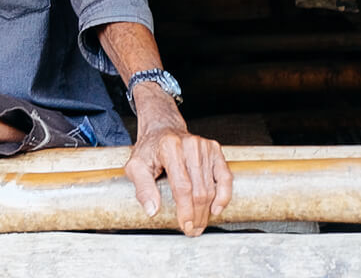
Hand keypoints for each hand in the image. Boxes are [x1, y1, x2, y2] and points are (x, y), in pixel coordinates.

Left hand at [123, 87, 231, 236]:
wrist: (162, 129)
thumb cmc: (149, 150)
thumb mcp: (136, 166)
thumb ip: (142, 188)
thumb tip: (152, 210)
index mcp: (169, 147)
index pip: (182, 186)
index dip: (185, 210)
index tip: (185, 225)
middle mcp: (190, 145)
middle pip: (199, 189)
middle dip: (197, 214)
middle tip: (192, 230)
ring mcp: (204, 146)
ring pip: (211, 186)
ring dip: (207, 210)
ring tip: (200, 223)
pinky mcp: (214, 149)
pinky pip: (225, 176)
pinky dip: (223, 195)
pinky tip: (216, 208)